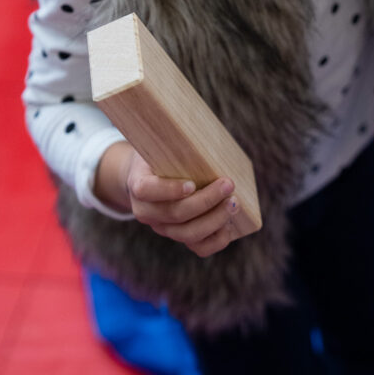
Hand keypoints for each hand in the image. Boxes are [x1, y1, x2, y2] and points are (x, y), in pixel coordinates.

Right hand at [96, 143, 239, 257]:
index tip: (192, 184)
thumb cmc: (160, 155)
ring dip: (215, 220)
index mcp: (139, 186)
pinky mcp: (179, 235)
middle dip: (206, 201)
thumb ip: (173, 140)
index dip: (169, 190)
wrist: (146, 177)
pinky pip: (198, 247)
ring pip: (188, 234)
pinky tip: (230, 225)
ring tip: (235, 203)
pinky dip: (216, 240)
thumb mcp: (159, 144)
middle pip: (176, 214)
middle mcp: (147, 212)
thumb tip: (200, 126)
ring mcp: (163, 227)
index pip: (148, 191)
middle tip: (229, 184)